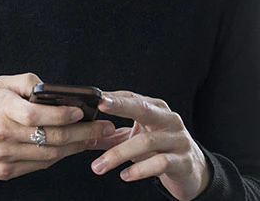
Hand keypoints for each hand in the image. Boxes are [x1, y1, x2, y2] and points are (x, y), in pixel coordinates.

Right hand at [0, 73, 115, 180]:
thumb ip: (24, 83)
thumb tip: (53, 89)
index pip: (37, 114)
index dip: (63, 114)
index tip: (82, 112)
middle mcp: (1, 134)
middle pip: (51, 137)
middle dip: (84, 133)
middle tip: (104, 128)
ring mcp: (3, 156)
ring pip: (49, 154)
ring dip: (76, 147)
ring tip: (94, 139)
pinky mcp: (5, 172)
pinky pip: (39, 165)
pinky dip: (57, 156)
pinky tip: (68, 149)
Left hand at [90, 91, 209, 200]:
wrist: (192, 171)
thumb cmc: (158, 149)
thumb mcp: (133, 139)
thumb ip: (108, 136)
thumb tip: (80, 135)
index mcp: (155, 109)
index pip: (132, 97)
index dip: (114, 97)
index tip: (95, 97)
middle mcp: (169, 119)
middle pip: (143, 109)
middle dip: (121, 106)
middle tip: (100, 105)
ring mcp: (178, 139)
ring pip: (146, 141)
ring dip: (118, 154)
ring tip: (98, 166)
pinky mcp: (183, 161)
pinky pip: (160, 163)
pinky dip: (139, 169)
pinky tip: (124, 175)